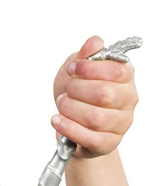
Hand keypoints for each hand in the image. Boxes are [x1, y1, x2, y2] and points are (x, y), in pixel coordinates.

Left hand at [52, 36, 137, 158]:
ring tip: (61, 104)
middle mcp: (128, 100)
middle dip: (77, 91)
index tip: (72, 69)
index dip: (90, 69)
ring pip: (95, 118)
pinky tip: (56, 120)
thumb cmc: (78, 95)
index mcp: (125, 78)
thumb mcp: (78, 70)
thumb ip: (87, 55)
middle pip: (104, 95)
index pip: (116, 71)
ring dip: (70, 109)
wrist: (71, 124)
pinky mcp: (106, 143)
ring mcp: (120, 123)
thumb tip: (94, 42)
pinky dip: (68, 127)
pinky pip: (88, 137)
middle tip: (66, 91)